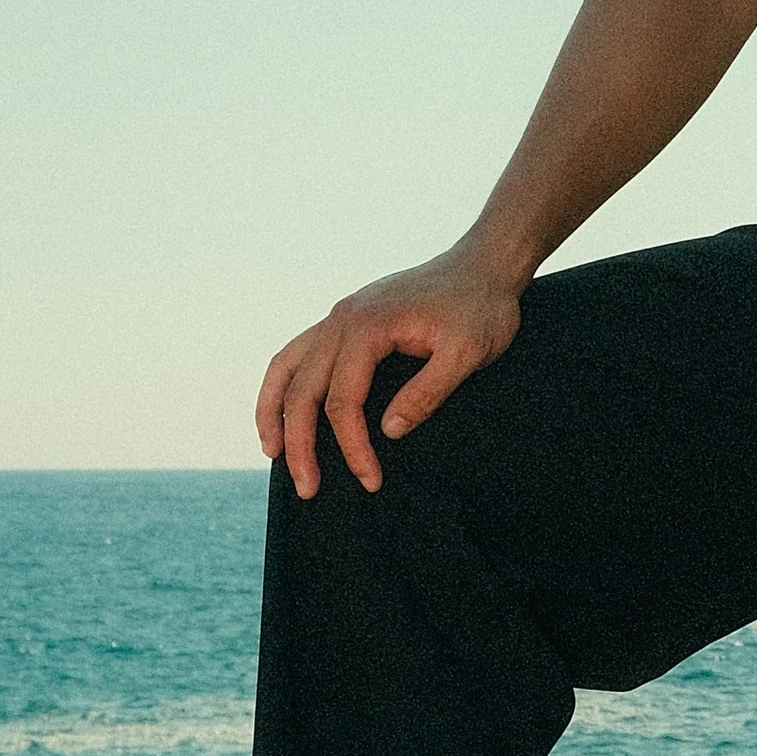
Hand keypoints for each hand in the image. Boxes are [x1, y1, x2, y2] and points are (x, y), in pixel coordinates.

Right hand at [256, 240, 525, 497]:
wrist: (484, 265)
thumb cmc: (480, 308)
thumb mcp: (468, 353)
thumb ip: (428, 392)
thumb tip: (387, 431)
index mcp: (368, 326)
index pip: (344, 399)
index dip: (352, 446)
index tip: (371, 480)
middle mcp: (342, 318)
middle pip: (303, 388)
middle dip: (300, 443)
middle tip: (308, 490)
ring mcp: (340, 315)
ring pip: (286, 366)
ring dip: (273, 411)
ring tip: (272, 453)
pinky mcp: (346, 319)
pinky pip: (300, 352)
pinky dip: (285, 383)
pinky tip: (286, 409)